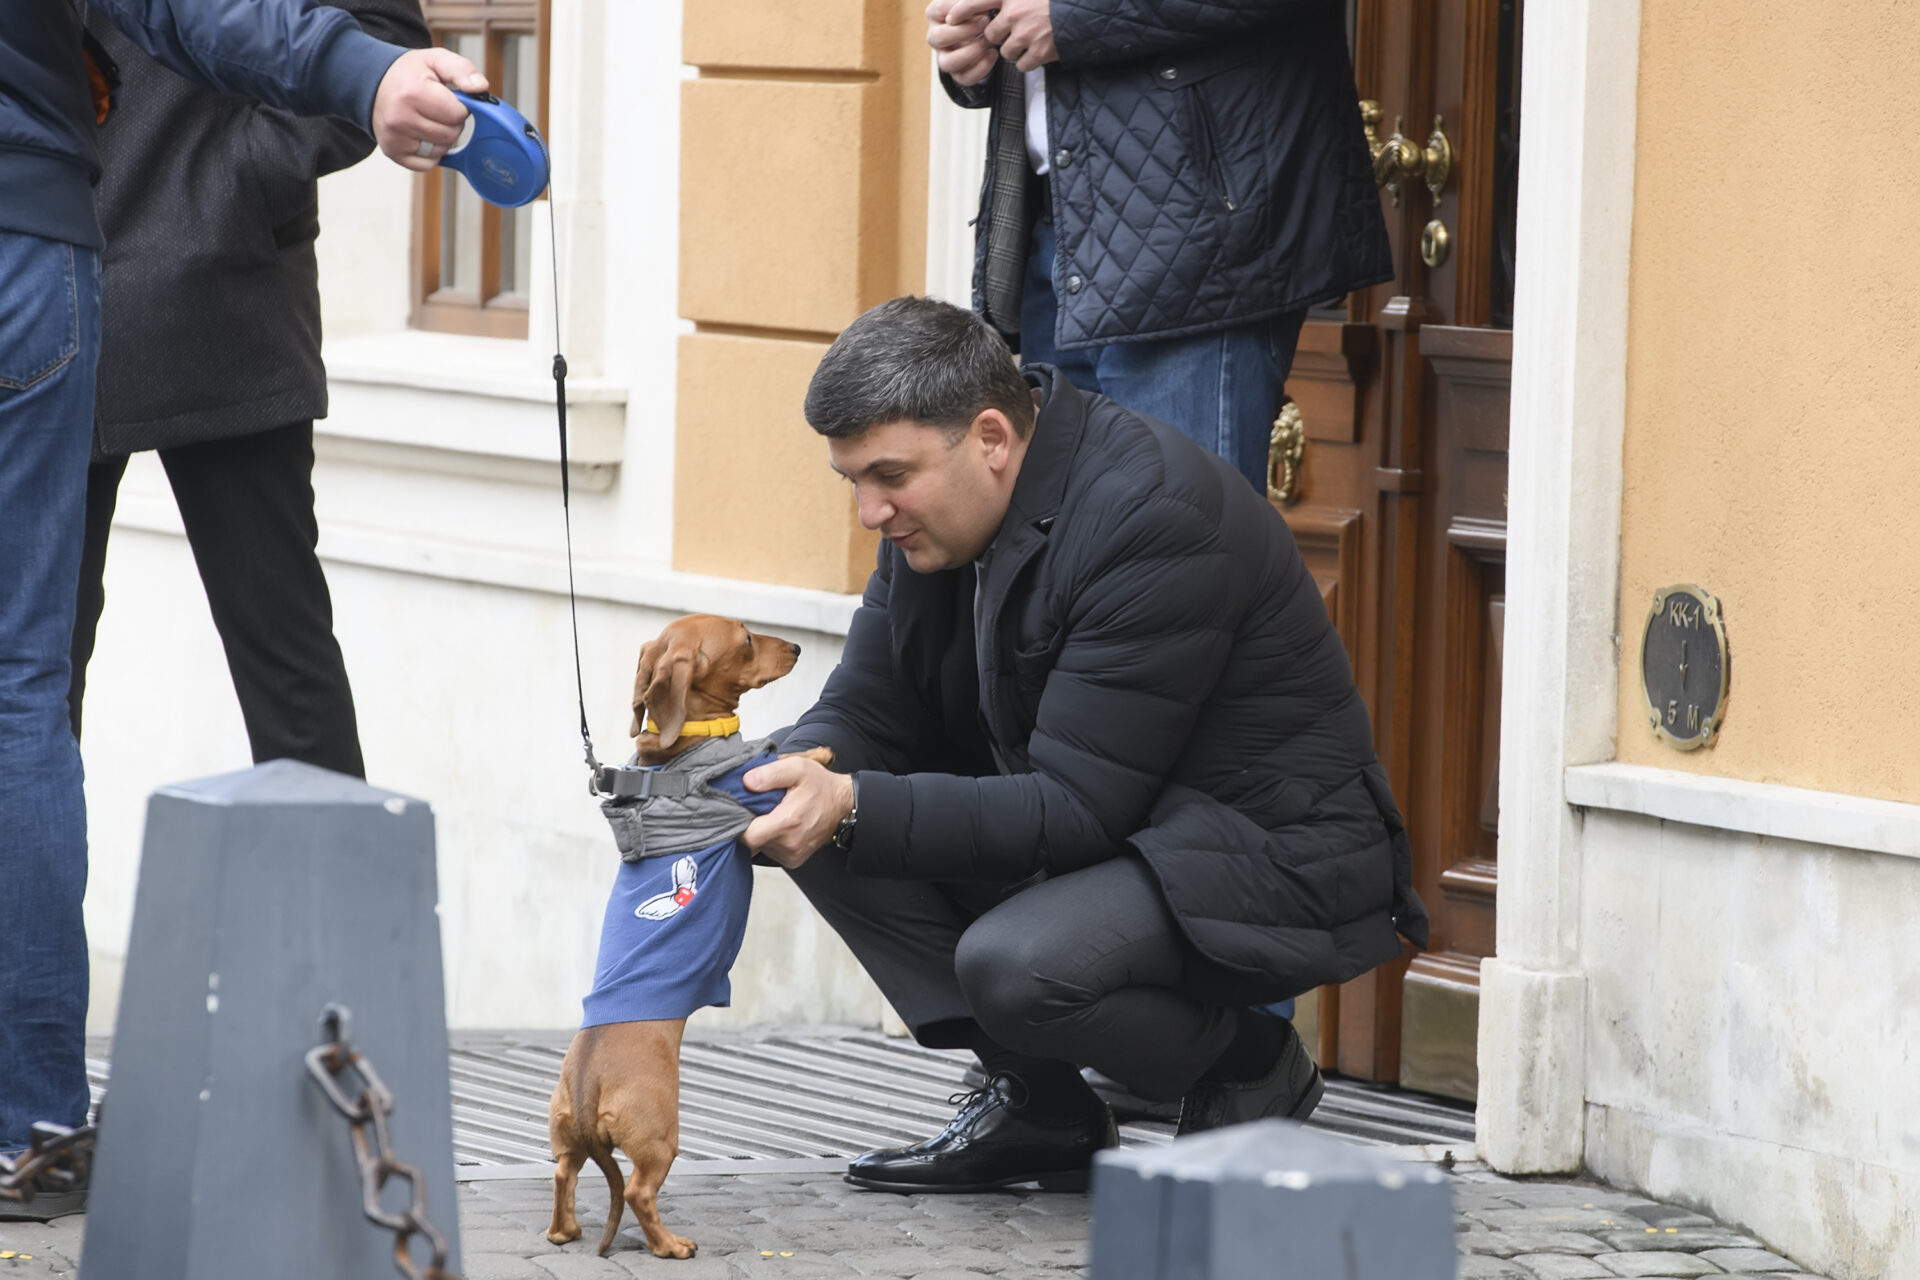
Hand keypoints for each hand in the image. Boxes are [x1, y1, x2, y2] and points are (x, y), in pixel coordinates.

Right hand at [371, 47, 488, 170]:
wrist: (374, 83)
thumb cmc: (408, 74)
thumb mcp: (435, 60)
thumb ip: (462, 70)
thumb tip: (481, 87)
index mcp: (412, 93)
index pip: (457, 114)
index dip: (460, 107)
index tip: (448, 98)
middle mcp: (400, 118)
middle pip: (451, 135)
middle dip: (452, 123)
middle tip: (438, 109)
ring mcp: (394, 138)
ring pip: (442, 150)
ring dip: (443, 138)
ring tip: (428, 119)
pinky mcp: (393, 152)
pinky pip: (428, 164)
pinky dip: (430, 153)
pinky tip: (421, 134)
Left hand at [740, 756, 855, 870]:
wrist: (842, 804)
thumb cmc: (820, 785)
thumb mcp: (797, 768)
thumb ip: (770, 773)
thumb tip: (747, 781)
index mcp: (788, 822)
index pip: (748, 837)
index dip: (739, 824)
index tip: (741, 811)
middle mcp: (790, 844)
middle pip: (752, 843)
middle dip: (750, 826)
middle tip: (758, 809)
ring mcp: (792, 855)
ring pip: (760, 847)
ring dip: (761, 833)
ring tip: (772, 815)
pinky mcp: (794, 860)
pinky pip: (771, 852)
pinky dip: (770, 840)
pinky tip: (778, 825)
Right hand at [926, 0, 997, 85]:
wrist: (984, 25)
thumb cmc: (977, 8)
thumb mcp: (974, 0)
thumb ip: (972, 1)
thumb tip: (980, 9)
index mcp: (935, 14)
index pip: (940, 9)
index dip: (960, 8)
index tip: (980, 8)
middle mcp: (935, 36)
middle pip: (937, 38)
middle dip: (964, 31)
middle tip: (985, 22)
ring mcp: (944, 56)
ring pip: (947, 64)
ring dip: (970, 52)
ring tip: (987, 40)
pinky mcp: (957, 72)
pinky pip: (964, 78)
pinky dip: (981, 68)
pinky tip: (993, 53)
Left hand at [950, 0, 1055, 71]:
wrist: (1085, 13)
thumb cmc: (1056, 1)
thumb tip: (993, 7)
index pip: (975, 1)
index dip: (961, 11)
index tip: (951, 18)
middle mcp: (1015, 14)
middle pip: (992, 34)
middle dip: (1000, 35)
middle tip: (1015, 30)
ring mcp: (1026, 35)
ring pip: (1007, 52)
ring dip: (1015, 49)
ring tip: (1030, 39)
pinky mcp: (1039, 52)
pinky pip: (1023, 65)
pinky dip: (1029, 61)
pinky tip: (1039, 51)